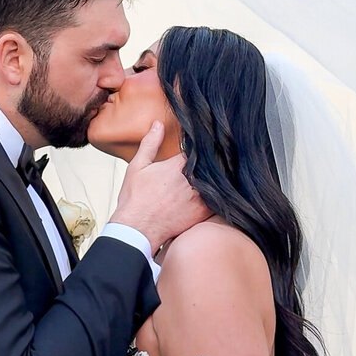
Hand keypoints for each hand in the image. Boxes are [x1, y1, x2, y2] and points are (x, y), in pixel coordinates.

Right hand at [110, 121, 210, 254]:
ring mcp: (200, 196)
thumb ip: (150, 143)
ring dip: (217, 177)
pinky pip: (219, 199)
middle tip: (218, 157)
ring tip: (221, 173)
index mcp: (178, 165)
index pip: (199, 149)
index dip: (200, 148)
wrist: (137, 230)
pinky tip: (218, 192)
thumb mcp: (138, 166)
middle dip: (211, 161)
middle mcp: (192, 179)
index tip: (201, 148)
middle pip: (211, 164)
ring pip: (217, 180)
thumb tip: (158, 124)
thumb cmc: (135, 200)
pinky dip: (220, 194)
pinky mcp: (204, 212)